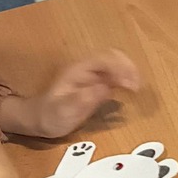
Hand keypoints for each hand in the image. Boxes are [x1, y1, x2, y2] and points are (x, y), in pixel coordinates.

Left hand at [0, 50, 141, 138]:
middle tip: (137, 86)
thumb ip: (84, 98)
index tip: (131, 85)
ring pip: (116, 64)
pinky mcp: (97, 84)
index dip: (121, 69)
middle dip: (128, 68)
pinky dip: (126, 80)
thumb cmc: (50, 115)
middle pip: (113, 57)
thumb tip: (106, 88)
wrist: (40, 120)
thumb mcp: (64, 110)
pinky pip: (115, 76)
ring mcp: (92, 75)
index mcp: (78, 70)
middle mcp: (87, 69)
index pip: (104, 60)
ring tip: (136, 89)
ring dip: (129, 73)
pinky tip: (131, 91)